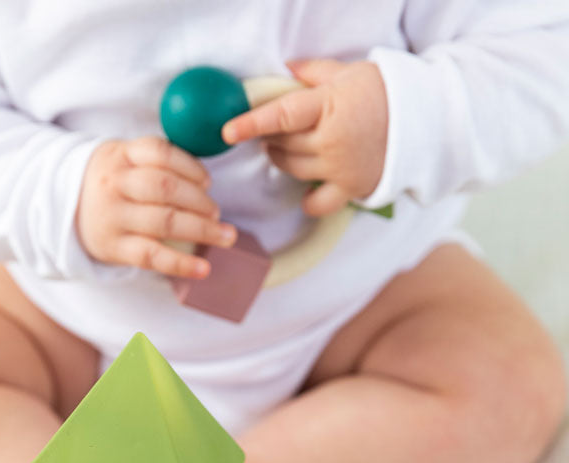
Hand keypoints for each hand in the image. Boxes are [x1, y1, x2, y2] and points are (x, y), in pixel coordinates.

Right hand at [75, 137, 236, 278]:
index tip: (208, 181)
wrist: (64, 209)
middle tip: (216, 212)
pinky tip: (204, 268)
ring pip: (163, 221)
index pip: (159, 152)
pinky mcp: (114, 247)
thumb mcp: (123, 158)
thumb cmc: (110, 183)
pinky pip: (152, 256)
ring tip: (225, 235)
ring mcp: (113, 217)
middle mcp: (114, 184)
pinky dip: (181, 263)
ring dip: (201, 229)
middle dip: (199, 200)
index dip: (190, 166)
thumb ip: (157, 160)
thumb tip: (206, 179)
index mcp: (119, 155)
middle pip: (165, 187)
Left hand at [222, 59, 388, 215]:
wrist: (425, 120)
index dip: (252, 122)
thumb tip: (286, 70)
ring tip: (287, 149)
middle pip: (284, 145)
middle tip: (272, 132)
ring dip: (282, 161)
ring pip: (293, 170)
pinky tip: (306, 191)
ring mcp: (340, 167)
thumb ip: (314, 73)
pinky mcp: (351, 188)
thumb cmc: (384, 93)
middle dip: (270, 139)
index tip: (227, 130)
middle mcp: (332, 140)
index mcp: (329, 106)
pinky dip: (308, 201)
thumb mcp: (349, 74)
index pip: (282, 115)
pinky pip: (318, 203)